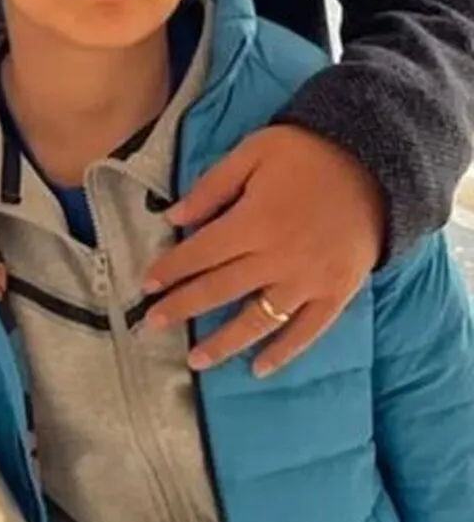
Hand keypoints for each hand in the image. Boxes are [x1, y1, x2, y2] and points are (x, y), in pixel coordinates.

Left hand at [142, 125, 384, 375]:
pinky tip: (259, 368)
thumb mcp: (252, 152)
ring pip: (258, 320)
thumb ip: (211, 188)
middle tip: (152, 325)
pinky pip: (306, 331)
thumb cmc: (307, 153)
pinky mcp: (336, 294)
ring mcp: (309, 281)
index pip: (200, 254)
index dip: (170, 270)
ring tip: (195, 360)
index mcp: (253, 222)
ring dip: (224, 342)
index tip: (145, 286)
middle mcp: (278, 259)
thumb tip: (173, 218)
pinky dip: (283, 353)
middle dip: (182, 308)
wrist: (376, 164)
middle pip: (220, 290)